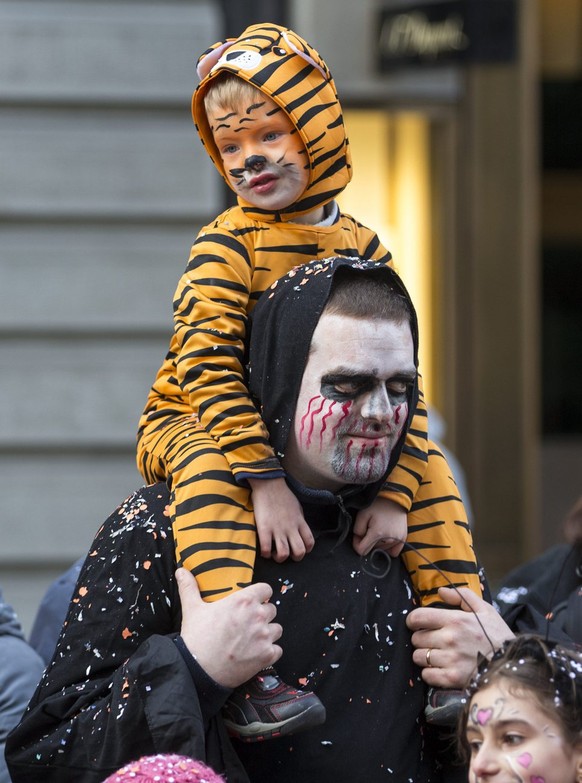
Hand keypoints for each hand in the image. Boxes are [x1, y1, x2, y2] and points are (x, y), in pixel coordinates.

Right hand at [176, 568, 282, 688]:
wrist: (197, 669)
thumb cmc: (197, 637)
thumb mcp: (192, 609)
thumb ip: (189, 587)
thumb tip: (181, 571)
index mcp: (243, 600)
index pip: (266, 589)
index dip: (260, 594)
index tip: (253, 601)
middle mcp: (258, 615)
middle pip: (272, 609)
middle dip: (263, 615)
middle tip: (248, 624)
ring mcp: (264, 636)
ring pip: (277, 629)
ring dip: (268, 633)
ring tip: (253, 639)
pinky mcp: (267, 655)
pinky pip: (278, 649)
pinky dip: (270, 652)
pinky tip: (257, 654)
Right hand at [249, 477, 313, 561]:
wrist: (269, 484)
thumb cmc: (282, 494)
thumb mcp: (297, 507)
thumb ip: (298, 520)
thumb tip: (298, 529)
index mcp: (300, 522)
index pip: (310, 542)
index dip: (306, 550)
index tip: (298, 548)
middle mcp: (291, 528)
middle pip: (299, 552)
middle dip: (294, 558)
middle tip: (287, 554)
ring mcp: (278, 529)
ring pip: (284, 554)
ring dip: (279, 558)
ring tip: (274, 553)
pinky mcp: (264, 528)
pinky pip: (266, 548)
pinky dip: (265, 553)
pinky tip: (264, 550)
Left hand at [352, 497, 406, 556]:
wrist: (395, 497)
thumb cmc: (378, 504)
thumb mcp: (362, 514)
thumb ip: (357, 529)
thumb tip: (359, 539)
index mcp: (377, 533)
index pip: (362, 551)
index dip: (356, 544)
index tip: (358, 536)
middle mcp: (389, 539)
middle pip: (371, 550)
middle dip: (367, 541)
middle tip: (368, 528)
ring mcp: (397, 540)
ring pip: (381, 550)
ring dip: (377, 543)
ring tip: (378, 528)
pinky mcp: (403, 538)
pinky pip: (393, 552)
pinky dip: (387, 547)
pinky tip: (385, 537)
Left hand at [406, 586, 514, 687]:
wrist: (514, 665)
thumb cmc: (498, 635)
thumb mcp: (485, 609)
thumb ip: (462, 596)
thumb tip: (440, 591)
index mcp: (455, 620)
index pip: (418, 617)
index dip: (413, 620)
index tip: (417, 623)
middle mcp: (450, 639)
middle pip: (416, 638)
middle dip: (421, 638)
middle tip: (433, 641)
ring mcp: (450, 660)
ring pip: (419, 656)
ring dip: (424, 656)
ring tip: (437, 655)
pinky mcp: (452, 678)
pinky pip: (426, 675)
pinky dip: (430, 673)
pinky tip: (440, 668)